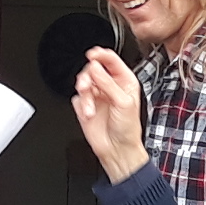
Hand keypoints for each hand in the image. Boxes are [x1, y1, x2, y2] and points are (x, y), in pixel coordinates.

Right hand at [72, 48, 149, 180]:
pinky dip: (81, 105)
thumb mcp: (123, 102)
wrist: (117, 150)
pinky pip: (77, 98)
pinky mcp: (85, 106)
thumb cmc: (127, 129)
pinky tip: (89, 114)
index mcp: (124, 81)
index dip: (101, 55)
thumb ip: (108, 83)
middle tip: (86, 85)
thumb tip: (96, 68)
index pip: (111, 61)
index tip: (93, 55)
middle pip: (93, 69)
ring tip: (89, 106)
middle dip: (88, 77)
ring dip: (84, 93)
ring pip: (83, 82)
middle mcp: (109, 86)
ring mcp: (96, 96)